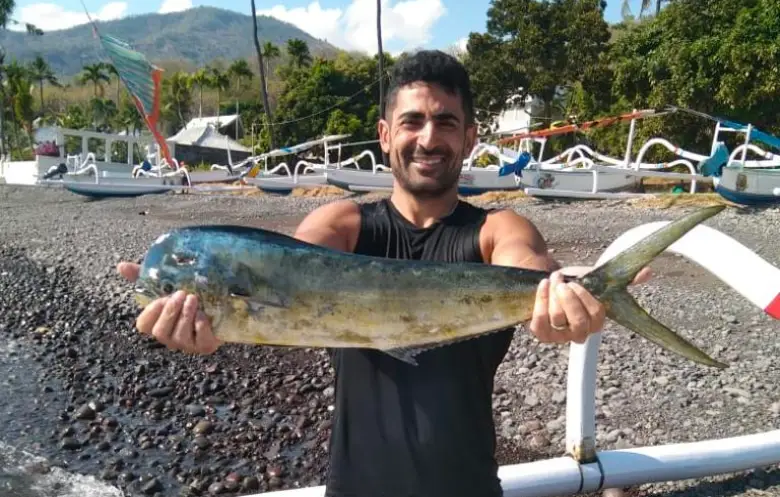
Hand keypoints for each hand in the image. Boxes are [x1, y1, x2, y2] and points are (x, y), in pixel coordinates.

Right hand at [117, 262, 221, 353]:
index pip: (143, 326)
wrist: (220, 306)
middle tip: (182, 294)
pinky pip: (200, 340)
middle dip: (170, 312)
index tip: (161, 297)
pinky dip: (201, 326)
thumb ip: (144, 276)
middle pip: (160, 333)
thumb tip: (121, 266)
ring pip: (179, 336)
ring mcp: (187, 345)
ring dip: (186, 315)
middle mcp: (170, 337)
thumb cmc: (188, 297)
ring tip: (194, 299)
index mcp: (158, 323)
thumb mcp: (167, 284)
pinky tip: (204, 314)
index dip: (150, 313)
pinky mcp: (205, 346)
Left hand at [529, 265, 651, 343]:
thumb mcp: (596, 279)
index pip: (597, 318)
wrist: (546, 281)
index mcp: (595, 322)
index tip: (577, 282)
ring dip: (553, 295)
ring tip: (553, 280)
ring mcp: (559, 336)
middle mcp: (578, 333)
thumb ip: (622, 279)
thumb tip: (648, 273)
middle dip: (570, 301)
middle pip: (579, 324)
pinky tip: (543, 285)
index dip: (586, 300)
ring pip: (558, 319)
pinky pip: (540, 321)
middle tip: (564, 284)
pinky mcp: (541, 333)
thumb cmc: (573, 283)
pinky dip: (541, 300)